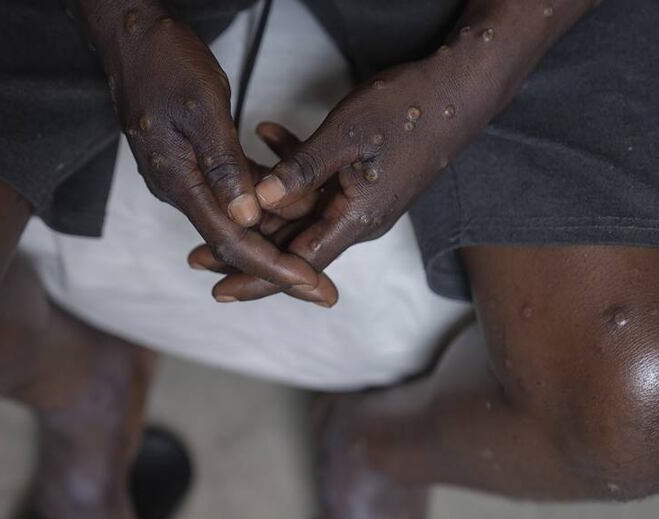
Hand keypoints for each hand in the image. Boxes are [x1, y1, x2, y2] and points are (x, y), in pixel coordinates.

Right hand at [95, 7, 319, 290]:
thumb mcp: (203, 109)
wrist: (131, 38)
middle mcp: (179, 190)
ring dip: (277, 236)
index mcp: (179, 183)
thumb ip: (225, 166)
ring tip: (319, 256)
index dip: (275, 269)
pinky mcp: (193, 164)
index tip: (311, 285)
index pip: (232, 242)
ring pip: (237, 220)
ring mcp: (185, 179)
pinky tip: (293, 207)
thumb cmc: (165, 63)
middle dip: (282, 267)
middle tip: (324, 290)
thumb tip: (248, 218)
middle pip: (236, 243)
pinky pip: (232, 194)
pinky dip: (262, 203)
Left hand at [199, 58, 485, 305]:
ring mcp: (363, 199)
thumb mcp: (345, 136)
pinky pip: (320, 183)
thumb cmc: (409, 110)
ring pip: (302, 212)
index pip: (298, 264)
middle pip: (294, 244)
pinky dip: (293, 165)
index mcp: (357, 218)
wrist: (462, 88)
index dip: (256, 278)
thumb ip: (300, 170)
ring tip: (222, 199)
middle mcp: (360, 219)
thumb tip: (259, 200)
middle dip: (246, 246)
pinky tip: (267, 135)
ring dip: (263, 203)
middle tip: (197, 253)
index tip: (220, 290)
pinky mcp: (364, 179)